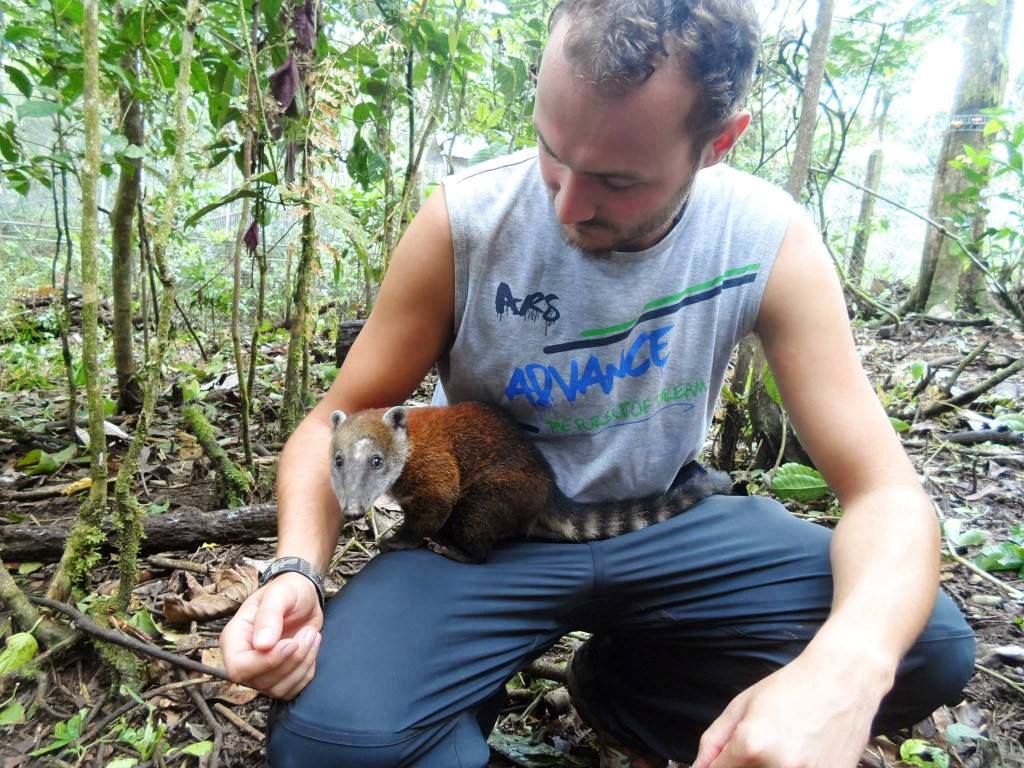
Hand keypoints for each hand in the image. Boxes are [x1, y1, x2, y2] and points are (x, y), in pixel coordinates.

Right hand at [219, 572, 322, 699]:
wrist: (304, 597)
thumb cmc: (288, 591)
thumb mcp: (280, 593)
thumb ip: (269, 615)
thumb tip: (262, 645)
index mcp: (234, 638)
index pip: (239, 667)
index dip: (266, 662)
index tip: (291, 643)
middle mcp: (243, 659)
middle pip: (261, 681)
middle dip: (292, 660)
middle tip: (309, 632)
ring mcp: (260, 672)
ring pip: (279, 689)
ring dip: (303, 664)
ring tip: (311, 635)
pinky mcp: (279, 678)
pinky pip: (293, 689)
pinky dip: (307, 671)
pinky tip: (311, 648)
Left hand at [692, 650, 885, 767]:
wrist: (843, 680)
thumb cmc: (791, 688)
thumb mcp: (741, 706)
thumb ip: (714, 740)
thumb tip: (699, 767)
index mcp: (752, 745)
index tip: (722, 761)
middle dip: (741, 766)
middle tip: (754, 749)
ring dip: (765, 767)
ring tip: (779, 747)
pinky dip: (793, 767)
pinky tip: (799, 754)